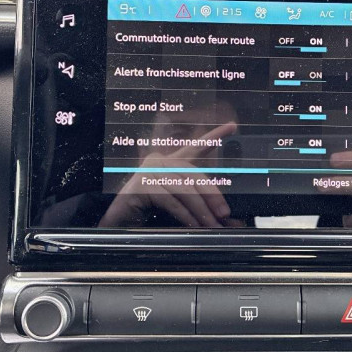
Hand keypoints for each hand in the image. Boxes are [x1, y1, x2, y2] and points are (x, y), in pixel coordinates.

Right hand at [99, 121, 236, 227]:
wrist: (119, 226)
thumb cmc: (148, 216)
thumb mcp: (179, 210)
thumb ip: (201, 210)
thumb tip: (226, 219)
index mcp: (171, 164)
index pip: (196, 147)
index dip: (214, 136)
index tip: (232, 125)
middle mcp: (160, 161)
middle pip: (194, 174)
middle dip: (212, 195)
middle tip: (224, 214)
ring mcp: (149, 171)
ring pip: (184, 189)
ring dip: (200, 210)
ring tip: (211, 225)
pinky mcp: (141, 185)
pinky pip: (170, 199)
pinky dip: (184, 214)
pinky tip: (193, 225)